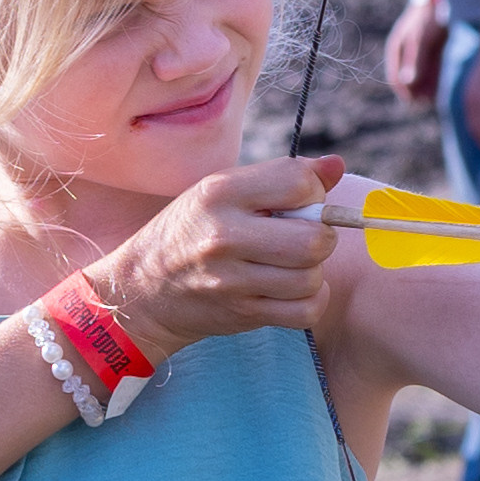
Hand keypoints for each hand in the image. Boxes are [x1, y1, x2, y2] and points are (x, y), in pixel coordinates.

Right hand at [86, 156, 344, 359]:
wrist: (142, 290)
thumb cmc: (191, 231)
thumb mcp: (223, 190)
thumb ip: (282, 177)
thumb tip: (337, 166)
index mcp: (221, 193)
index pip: (299, 183)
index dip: (313, 192)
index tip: (299, 202)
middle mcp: (225, 236)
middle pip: (314, 240)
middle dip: (320, 237)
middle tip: (301, 237)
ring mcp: (232, 280)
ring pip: (312, 278)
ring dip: (312, 272)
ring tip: (290, 264)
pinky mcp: (241, 314)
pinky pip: (305, 311)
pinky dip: (311, 302)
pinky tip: (293, 290)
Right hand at [384, 0, 445, 105]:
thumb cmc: (428, 17)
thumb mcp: (420, 41)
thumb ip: (415, 62)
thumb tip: (406, 82)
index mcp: (396, 48)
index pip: (394, 78)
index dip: (404, 92)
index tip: (413, 104)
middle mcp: (405, 51)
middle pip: (408, 79)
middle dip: (416, 93)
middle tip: (425, 106)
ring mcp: (419, 50)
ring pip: (421, 76)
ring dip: (426, 89)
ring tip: (434, 102)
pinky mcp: (432, 49)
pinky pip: (431, 70)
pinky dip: (435, 80)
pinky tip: (441, 89)